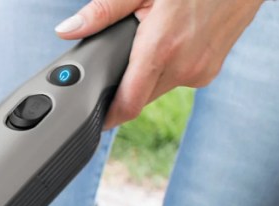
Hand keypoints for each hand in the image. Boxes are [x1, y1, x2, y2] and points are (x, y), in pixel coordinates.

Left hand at [55, 0, 265, 127]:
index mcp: (161, 49)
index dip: (106, 118)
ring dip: (147, 76)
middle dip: (124, 87)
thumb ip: (103, 11)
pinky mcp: (211, 70)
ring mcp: (201, 72)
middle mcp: (184, 67)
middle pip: (139, 97)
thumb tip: (66, 31)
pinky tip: (172, 41)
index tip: (91, 120)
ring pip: (158, 89)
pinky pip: (178, 79)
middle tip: (115, 62)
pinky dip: (168, 68)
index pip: (126, 106)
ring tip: (149, 42)